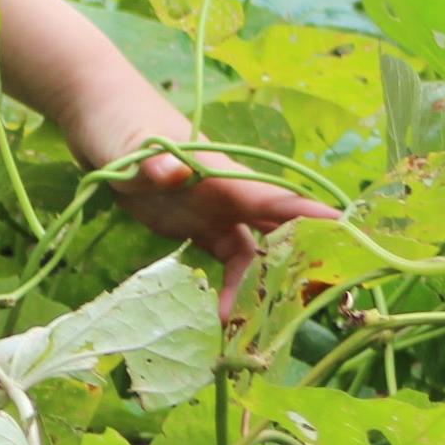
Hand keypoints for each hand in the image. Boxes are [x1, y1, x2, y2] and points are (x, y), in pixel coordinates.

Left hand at [60, 79, 339, 320]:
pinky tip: (219, 316)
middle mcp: (225, 193)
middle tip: (313, 308)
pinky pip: (222, 259)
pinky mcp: (192, 223)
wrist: (94, 114)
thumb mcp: (128, 144)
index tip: (351, 236)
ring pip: (251, 253)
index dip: (311, 218)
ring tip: (245, 330)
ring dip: (256, 288)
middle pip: (276, 231)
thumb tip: (174, 172)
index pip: (275, 198)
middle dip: (299, 265)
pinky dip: (228, 286)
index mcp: (220, 173)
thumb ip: (150, 161)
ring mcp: (211, 209)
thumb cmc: (118, 120)